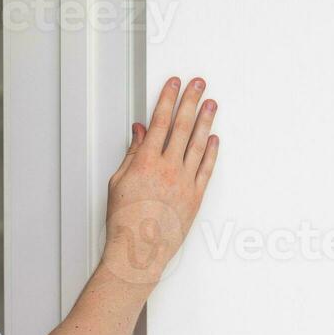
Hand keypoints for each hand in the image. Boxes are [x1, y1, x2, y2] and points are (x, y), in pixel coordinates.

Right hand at [103, 77, 219, 283]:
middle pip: (182, 126)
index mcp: (146, 163)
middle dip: (190, 100)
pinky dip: (211, 151)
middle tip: (198, 83)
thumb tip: (141, 131)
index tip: (174, 83)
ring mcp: (184, 183)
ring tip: (211, 103)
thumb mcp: (119, 181)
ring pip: (198, 144)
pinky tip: (214, 138)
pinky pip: (206, 168)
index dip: (168, 99)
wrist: (138, 252)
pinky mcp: (196, 197)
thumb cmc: (125, 221)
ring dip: (205, 120)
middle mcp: (168, 169)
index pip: (160, 121)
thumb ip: (133, 153)